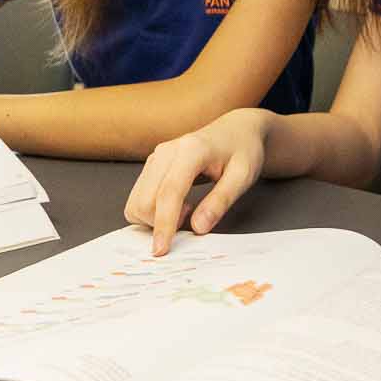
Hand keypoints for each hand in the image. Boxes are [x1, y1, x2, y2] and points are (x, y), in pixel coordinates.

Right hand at [124, 109, 270, 255]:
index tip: (161, 250)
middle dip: (160, 222)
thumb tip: (198, 228)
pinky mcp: (152, 165)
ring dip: (156, 217)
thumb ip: (221, 201)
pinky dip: (153, 210)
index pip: (169, 192)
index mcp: (191, 150)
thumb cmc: (243, 150)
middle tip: (192, 215)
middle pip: (145, 200)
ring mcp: (156, 157)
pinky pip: (139, 197)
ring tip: (188, 207)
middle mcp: (166, 151)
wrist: (237, 130)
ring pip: (136, 201)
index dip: (163, 224)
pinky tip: (178, 202)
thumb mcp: (243, 176)